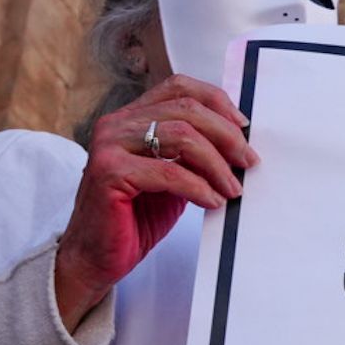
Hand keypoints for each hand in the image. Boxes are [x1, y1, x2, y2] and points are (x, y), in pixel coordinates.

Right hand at [55, 75, 257, 329]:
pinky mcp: (109, 172)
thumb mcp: (172, 177)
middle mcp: (116, 124)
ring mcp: (109, 145)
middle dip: (226, 135)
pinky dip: (199, 187)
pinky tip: (212, 201)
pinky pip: (169, 172)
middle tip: (248, 161)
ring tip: (232, 187)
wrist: (96, 257)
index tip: (244, 128)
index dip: (217, 103)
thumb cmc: (134, 218)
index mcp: (130, 117)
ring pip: (182, 136)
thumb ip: (193, 154)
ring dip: (216, 164)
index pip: (179, 87)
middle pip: (186, 109)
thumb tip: (238, 144)